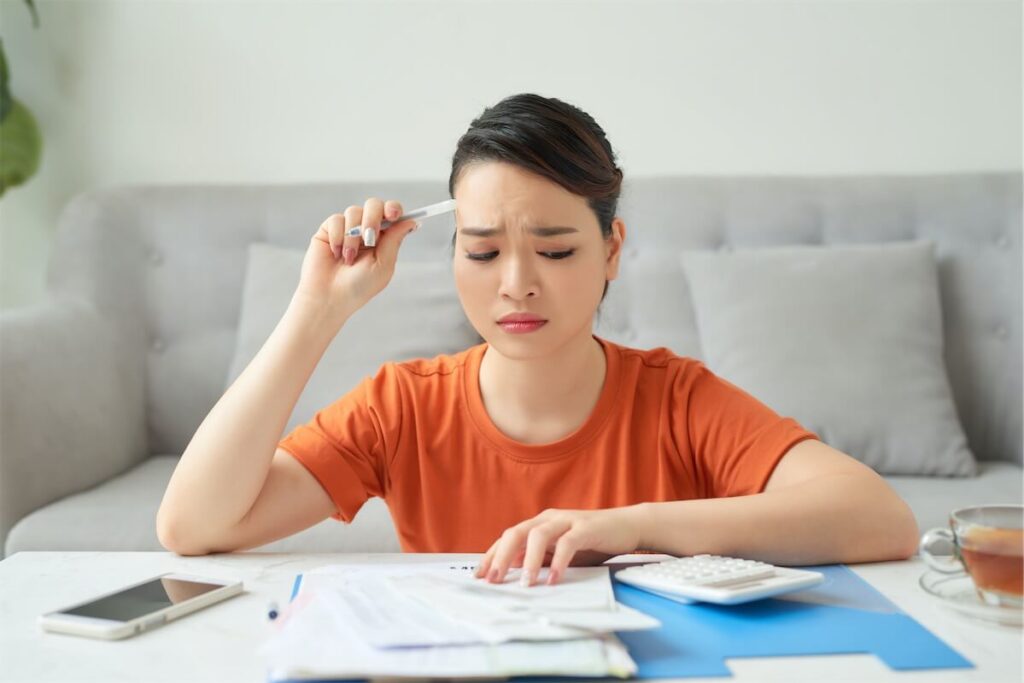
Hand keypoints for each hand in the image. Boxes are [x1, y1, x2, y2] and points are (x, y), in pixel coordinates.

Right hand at [294, 197, 419, 316]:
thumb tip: (412, 221)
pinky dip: (337, 236)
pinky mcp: (329, 230)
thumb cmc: (359, 286)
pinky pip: (336, 219)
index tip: (393, 214)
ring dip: (353, 236)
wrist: (330, 297)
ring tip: (348, 258)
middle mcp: (366, 230)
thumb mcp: (383, 265)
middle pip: (374, 205)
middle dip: (373, 218)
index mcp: (383, 238)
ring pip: (354, 211)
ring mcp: (348, 228)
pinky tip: (336, 253)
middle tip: (369, 238)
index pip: (392, 214)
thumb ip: (395, 240)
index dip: (394, 208)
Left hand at [473, 506, 646, 586]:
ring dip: (529, 561)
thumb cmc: (591, 542)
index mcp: (538, 524)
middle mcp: (548, 518)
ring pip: (538, 535)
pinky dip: (560, 561)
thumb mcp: (559, 552)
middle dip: (501, 556)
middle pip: (516, 532)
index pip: (508, 538)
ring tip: (526, 584)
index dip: (492, 555)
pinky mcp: (586, 527)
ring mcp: (567, 520)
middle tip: (494, 580)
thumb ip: (539, 557)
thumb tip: (512, 568)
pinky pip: (568, 543)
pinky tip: (554, 580)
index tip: (479, 576)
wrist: (626, 526)